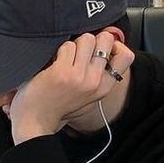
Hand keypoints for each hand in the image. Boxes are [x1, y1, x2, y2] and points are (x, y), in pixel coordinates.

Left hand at [9, 32, 133, 143]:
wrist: (36, 123)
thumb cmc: (58, 108)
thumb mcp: (88, 97)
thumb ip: (98, 76)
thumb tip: (106, 46)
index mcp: (104, 87)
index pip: (126, 56)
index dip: (115, 45)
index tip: (100, 48)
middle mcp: (95, 81)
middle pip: (106, 40)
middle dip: (91, 40)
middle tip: (79, 51)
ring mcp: (79, 77)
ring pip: (86, 39)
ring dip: (73, 45)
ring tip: (64, 59)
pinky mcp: (62, 72)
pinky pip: (67, 46)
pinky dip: (58, 51)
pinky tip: (53, 64)